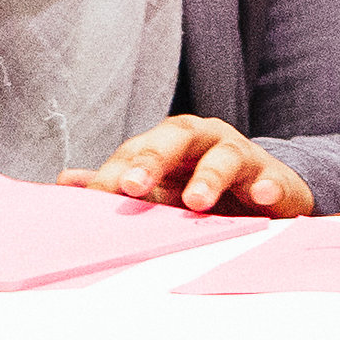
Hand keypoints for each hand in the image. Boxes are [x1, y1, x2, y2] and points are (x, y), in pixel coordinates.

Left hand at [64, 115, 312, 215]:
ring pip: (224, 157)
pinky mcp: (273, 178)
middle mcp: (204, 140)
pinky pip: (271, 181)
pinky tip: (261, 199)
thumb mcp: (161, 187)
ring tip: (196, 202)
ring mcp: (241, 156)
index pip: (138, 149)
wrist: (265, 193)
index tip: (97, 196)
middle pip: (176, 137)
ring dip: (209, 178)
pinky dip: (267, 188)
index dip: (117, 170)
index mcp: (171, 141)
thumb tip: (66, 182)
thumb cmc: (201, 187)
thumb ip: (119, 184)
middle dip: (153, 160)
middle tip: (132, 186)